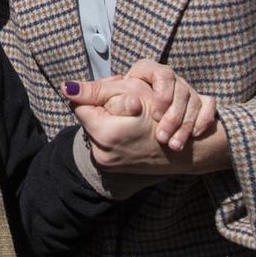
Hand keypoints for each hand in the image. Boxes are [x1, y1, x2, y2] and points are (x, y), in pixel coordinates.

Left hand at [65, 75, 225, 175]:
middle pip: (89, 119)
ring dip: (109, 120)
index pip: (80, 105)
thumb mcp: (133, 92)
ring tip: (130, 117)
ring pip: (97, 131)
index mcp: (104, 134)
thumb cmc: (164, 113)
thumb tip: (66, 87)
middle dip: (103, 108)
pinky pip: (106, 144)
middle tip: (125, 104)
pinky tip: (131, 129)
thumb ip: (97, 90)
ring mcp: (109, 164)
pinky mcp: (115, 169)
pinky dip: (116, 133)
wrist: (189, 148)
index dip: (95, 94)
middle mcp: (102, 154)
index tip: (111, 91)